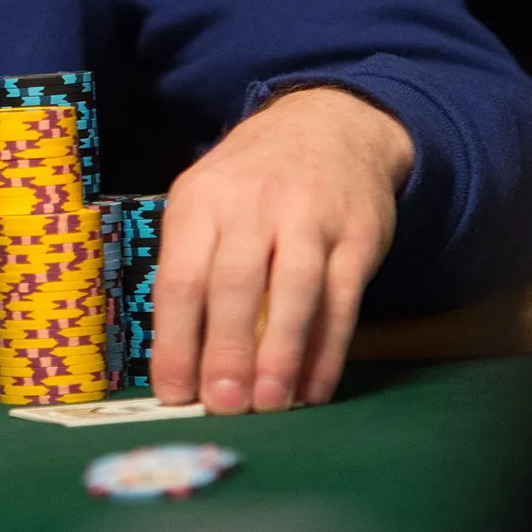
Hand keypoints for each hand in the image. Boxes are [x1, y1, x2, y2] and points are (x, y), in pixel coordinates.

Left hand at [151, 87, 413, 415]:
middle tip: (222, 406)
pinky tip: (315, 388)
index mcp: (201, 202)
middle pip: (234, 283)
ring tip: (268, 405)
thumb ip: (192, 269)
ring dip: (280, 352)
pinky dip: (328, 349)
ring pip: (294, 290)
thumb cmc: (250, 184)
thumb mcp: (206, 205)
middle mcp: (252, 205)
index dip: (175, 340)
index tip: (173, 394)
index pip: (181, 277)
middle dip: (226, 350)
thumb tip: (180, 362)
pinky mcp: (358, 234)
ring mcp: (309, 217)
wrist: (328, 125)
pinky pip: (344, 298)